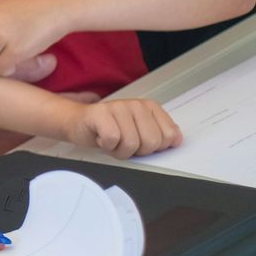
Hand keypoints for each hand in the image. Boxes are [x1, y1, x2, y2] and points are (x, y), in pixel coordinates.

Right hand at [64, 97, 180, 157]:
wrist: (79, 123)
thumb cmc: (110, 130)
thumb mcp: (140, 132)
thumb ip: (160, 134)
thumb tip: (177, 140)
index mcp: (150, 108)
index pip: (169, 136)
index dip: (154, 148)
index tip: (141, 142)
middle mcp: (137, 104)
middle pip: (151, 142)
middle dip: (137, 151)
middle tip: (124, 144)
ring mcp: (118, 106)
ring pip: (131, 143)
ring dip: (119, 150)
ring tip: (112, 142)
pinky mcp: (100, 113)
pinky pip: (112, 139)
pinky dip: (106, 146)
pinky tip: (102, 138)